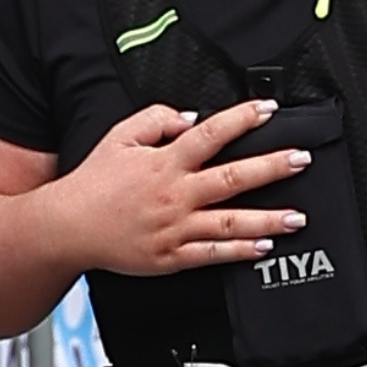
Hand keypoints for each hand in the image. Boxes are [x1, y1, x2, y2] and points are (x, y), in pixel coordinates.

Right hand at [41, 100, 307, 280]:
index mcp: (163, 164)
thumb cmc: (92, 183)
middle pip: (232, 178)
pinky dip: (239, 252)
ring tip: (298, 217)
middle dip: (272, 168)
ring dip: (268, 220)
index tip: (269, 110)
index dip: (242, 119)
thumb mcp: (118, 139)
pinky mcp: (170, 256)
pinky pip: (212, 255)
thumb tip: (190, 118)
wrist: (64, 227)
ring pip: (230, 223)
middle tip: (301, 160)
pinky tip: (264, 247)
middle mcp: (174, 195)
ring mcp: (174, 228)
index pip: (210, 135)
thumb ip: (154, 121)